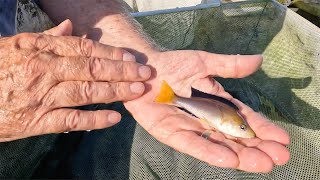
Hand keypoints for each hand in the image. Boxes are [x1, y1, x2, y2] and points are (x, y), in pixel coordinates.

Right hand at [0, 20, 150, 141]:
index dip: (111, 53)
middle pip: (91, 69)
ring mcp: (42, 96)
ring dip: (115, 91)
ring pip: (86, 92)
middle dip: (122, 71)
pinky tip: (113, 118)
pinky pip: (71, 120)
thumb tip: (70, 27)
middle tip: (144, 73)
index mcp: (41, 50)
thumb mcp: (18, 45)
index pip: (84, 49)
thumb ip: (47, 37)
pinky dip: (94, 119)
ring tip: (137, 90)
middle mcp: (45, 71)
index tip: (131, 57)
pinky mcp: (37, 121)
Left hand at [125, 50, 289, 172]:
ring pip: (218, 144)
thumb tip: (259, 60)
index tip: (282, 139)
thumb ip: (229, 65)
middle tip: (279, 157)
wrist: (144, 68)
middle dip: (257, 147)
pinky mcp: (170, 133)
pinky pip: (192, 144)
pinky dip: (210, 151)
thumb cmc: (173, 64)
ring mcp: (189, 128)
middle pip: (234, 137)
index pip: (243, 118)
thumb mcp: (204, 62)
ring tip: (262, 163)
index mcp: (216, 103)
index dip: (262, 128)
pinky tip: (229, 160)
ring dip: (241, 155)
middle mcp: (206, 119)